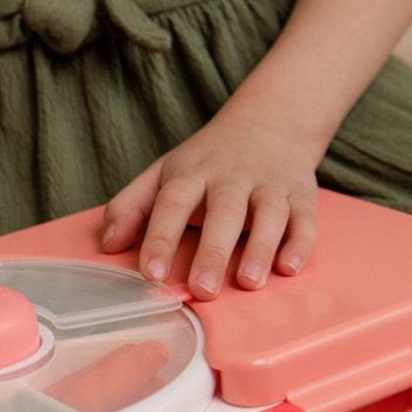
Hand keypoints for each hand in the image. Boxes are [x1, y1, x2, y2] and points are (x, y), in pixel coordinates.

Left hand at [100, 110, 319, 299]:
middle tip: (203, 290)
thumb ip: (131, 207)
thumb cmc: (207, 161)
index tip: (150, 273)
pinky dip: (300, 243)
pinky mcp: (301, 195)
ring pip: (268, 215)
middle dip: (213, 252)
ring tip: (249, 283)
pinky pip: (304, 219)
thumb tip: (107, 245)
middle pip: (223, 212)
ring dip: (260, 248)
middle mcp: (231, 178)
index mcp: (191, 175)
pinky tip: (289, 268)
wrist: (270, 122)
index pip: (171, 204)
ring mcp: (269, 185)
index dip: (159, 238)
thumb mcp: (163, 174)